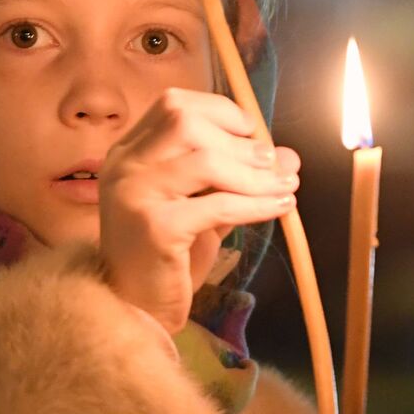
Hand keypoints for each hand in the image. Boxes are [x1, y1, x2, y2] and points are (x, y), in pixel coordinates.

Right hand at [98, 88, 299, 333]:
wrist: (135, 308)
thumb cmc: (166, 256)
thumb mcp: (205, 206)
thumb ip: (238, 176)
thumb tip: (289, 156)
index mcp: (128, 153)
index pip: (173, 105)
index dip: (220, 112)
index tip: (252, 136)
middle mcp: (123, 166)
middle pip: (185, 122)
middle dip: (239, 141)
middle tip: (272, 164)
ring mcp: (134, 194)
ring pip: (204, 161)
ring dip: (254, 174)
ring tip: (283, 187)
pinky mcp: (154, 228)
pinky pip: (216, 204)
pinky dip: (255, 204)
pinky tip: (279, 207)